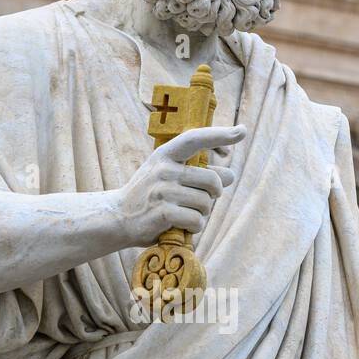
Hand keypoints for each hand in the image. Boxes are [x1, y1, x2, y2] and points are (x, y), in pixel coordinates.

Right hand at [113, 125, 245, 247]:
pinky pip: (197, 220)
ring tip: (187, 214)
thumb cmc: (149, 195)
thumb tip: (230, 174)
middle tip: (205, 199)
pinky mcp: (163, 213)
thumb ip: (195, 171)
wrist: (117, 217)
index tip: (241, 130)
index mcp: (165, 154)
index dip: (220, 134)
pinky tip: (183, 226)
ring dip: (203, 213)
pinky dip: (195, 227)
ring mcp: (163, 191)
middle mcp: (164, 169)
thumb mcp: (166, 174)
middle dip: (215, 193)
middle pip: (212, 179)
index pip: (196, 138)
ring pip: (206, 203)